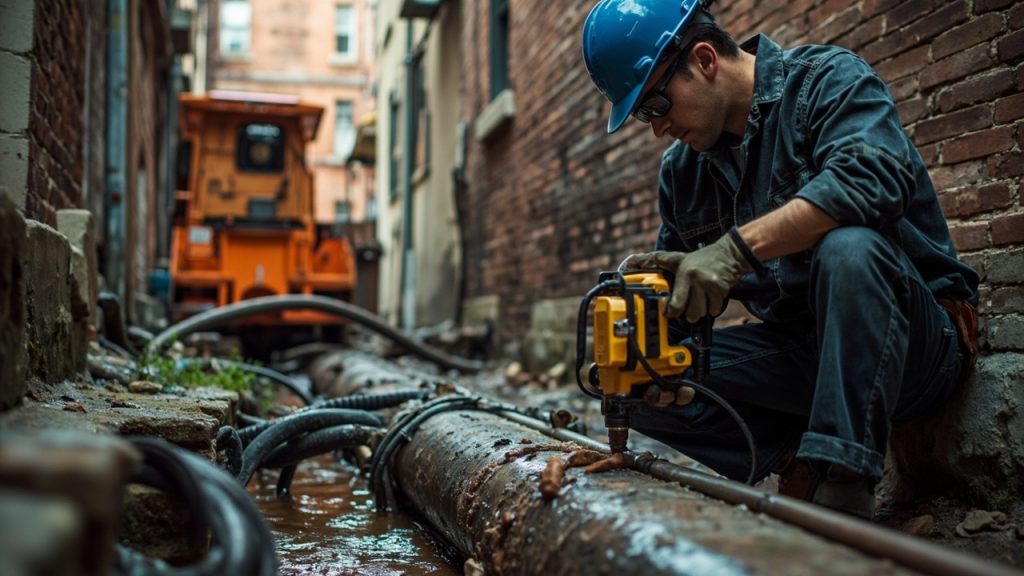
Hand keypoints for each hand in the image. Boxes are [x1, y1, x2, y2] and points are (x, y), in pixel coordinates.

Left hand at [618, 232, 753, 322]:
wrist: (729, 253)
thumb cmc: (701, 259)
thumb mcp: (678, 259)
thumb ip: (657, 261)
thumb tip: (631, 260)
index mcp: (683, 272)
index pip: (675, 302)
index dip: (671, 312)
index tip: (670, 313)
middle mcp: (695, 278)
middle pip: (689, 312)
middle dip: (688, 315)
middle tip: (687, 309)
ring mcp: (709, 284)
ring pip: (702, 313)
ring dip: (701, 311)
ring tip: (700, 300)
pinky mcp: (721, 289)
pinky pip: (715, 310)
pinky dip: (713, 308)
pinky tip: (711, 297)